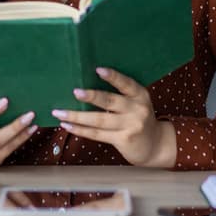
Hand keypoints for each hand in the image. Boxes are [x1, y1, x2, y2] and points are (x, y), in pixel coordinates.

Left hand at [51, 67, 175, 167]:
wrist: (156, 146)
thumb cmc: (138, 118)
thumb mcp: (136, 103)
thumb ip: (120, 95)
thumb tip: (85, 83)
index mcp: (140, 95)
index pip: (126, 83)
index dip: (113, 76)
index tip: (98, 69)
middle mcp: (137, 109)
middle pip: (110, 101)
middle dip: (91, 96)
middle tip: (75, 92)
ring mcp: (131, 126)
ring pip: (99, 120)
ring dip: (77, 116)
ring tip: (59, 112)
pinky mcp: (123, 140)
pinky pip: (97, 134)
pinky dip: (80, 130)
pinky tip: (67, 125)